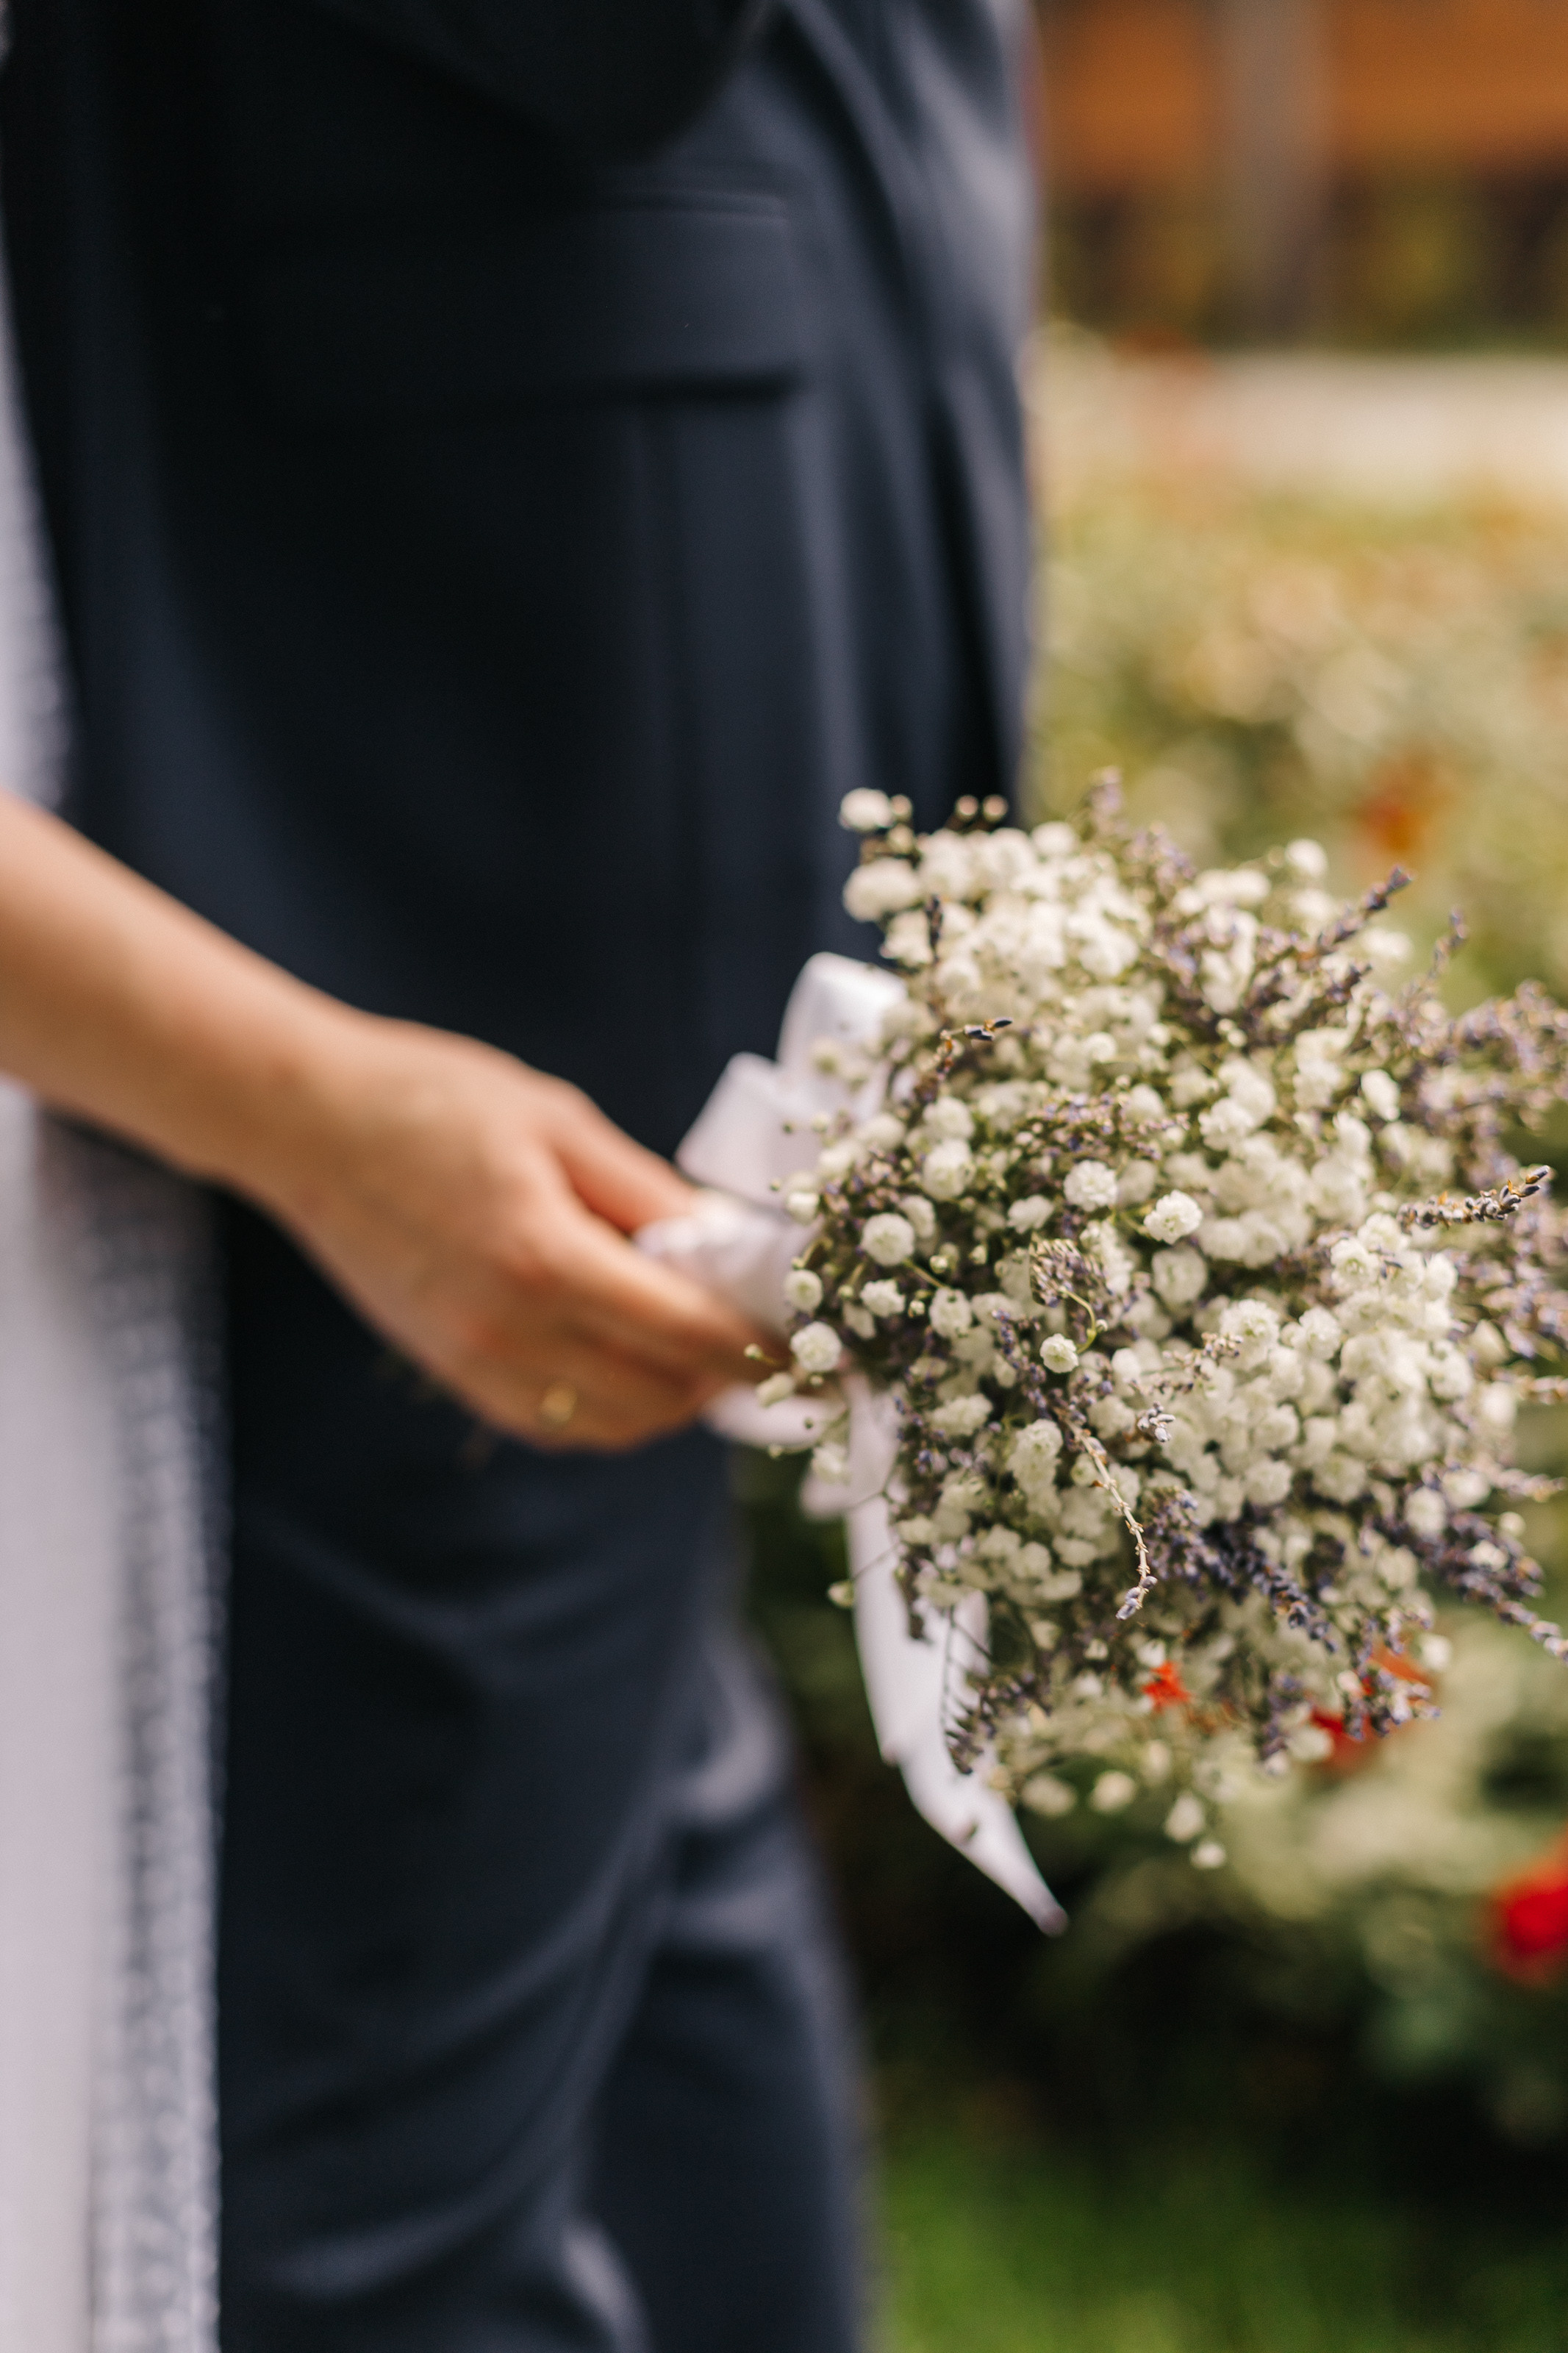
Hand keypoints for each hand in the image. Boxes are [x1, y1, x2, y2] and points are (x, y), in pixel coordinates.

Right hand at [259, 1014, 763, 1451]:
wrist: (305, 1125)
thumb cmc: (431, 1101)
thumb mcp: (560, 1122)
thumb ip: (648, 1193)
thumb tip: (728, 1242)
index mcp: (547, 1259)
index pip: (689, 1333)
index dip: (762, 1345)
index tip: (810, 1344)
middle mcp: (511, 1331)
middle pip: (660, 1396)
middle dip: (726, 1379)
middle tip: (763, 1341)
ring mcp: (476, 1363)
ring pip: (611, 1427)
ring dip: (671, 1403)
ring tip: (701, 1355)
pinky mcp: (452, 1373)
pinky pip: (555, 1425)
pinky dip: (609, 1411)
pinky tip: (629, 1364)